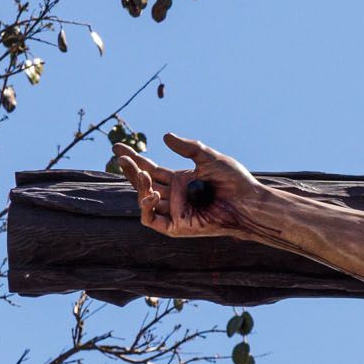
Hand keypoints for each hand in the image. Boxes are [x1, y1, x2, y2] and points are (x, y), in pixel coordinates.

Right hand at [113, 130, 253, 239]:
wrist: (246, 201)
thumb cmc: (233, 180)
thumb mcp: (208, 158)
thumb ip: (187, 148)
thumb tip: (165, 136)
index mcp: (179, 180)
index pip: (150, 169)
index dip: (133, 160)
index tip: (117, 148)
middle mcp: (174, 196)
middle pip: (144, 184)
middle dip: (130, 171)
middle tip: (121, 158)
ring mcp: (175, 212)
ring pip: (145, 201)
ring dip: (139, 187)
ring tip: (143, 175)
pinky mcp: (178, 227)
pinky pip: (152, 221)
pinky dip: (146, 209)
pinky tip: (150, 195)